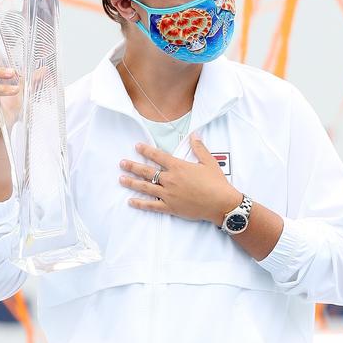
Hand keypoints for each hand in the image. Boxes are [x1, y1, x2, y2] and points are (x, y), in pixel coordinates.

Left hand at [119, 134, 242, 225]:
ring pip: (145, 187)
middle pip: (147, 171)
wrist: (221, 203)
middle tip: (122, 163)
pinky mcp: (170, 207)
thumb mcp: (209, 162)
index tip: (136, 146)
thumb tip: (194, 134)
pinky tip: (130, 201)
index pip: (158, 156)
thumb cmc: (216, 182)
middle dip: (132, 166)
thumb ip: (199, 148)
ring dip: (132, 183)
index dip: (146, 150)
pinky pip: (151, 205)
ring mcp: (168, 194)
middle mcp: (170, 179)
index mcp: (178, 167)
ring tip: (121, 179)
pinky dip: (140, 204)